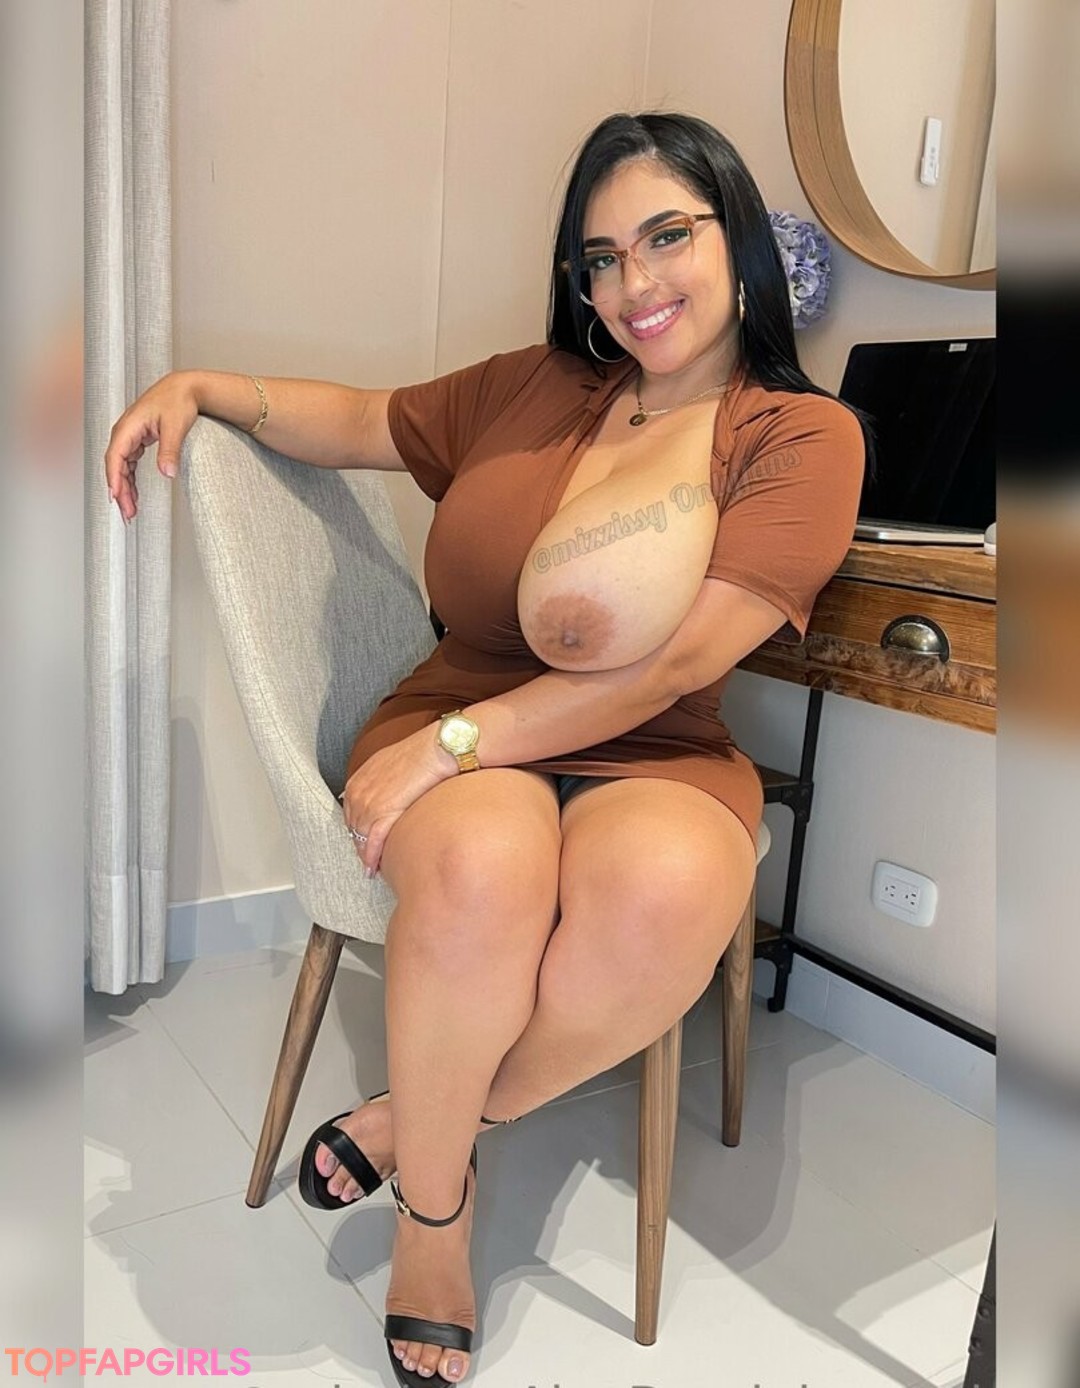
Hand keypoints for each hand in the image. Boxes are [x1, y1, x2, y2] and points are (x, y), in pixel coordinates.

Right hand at [104, 371, 199, 522]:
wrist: (185, 388)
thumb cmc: (178, 401)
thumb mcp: (175, 426)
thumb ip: (170, 450)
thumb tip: (167, 473)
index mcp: (128, 427)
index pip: (115, 457)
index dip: (114, 478)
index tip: (116, 497)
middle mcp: (125, 432)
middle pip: (116, 466)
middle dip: (120, 491)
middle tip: (127, 514)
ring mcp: (130, 436)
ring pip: (122, 468)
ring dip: (125, 489)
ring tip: (130, 511)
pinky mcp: (138, 440)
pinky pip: (129, 464)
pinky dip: (131, 480)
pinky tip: (134, 495)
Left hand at [339, 724, 456, 876]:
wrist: (436, 749)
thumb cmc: (422, 753)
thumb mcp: (392, 764)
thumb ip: (384, 780)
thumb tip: (390, 791)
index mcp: (358, 780)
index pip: (352, 813)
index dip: (358, 830)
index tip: (365, 841)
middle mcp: (358, 792)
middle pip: (354, 828)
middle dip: (360, 845)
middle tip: (368, 860)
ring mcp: (368, 804)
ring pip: (362, 838)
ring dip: (366, 855)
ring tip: (373, 868)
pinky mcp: (383, 814)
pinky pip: (374, 842)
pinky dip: (373, 858)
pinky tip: (375, 868)